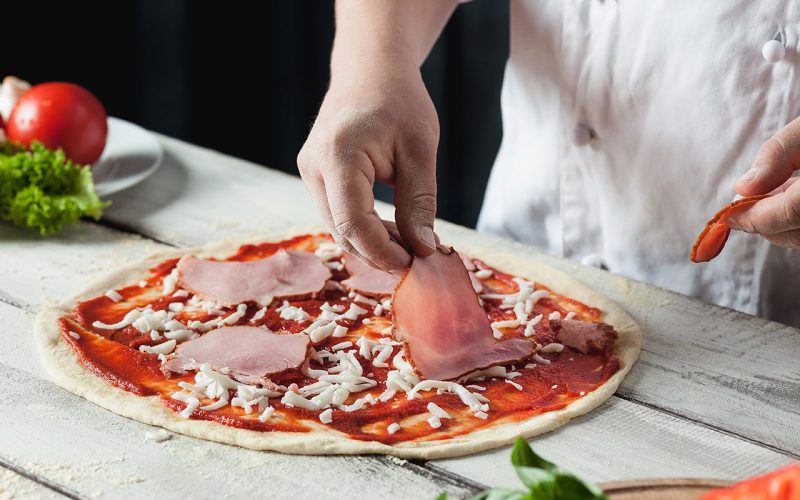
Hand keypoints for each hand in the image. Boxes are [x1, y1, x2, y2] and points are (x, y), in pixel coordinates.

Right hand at [297, 59, 438, 273]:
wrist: (370, 69)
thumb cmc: (399, 101)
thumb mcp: (420, 149)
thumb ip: (419, 202)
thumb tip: (423, 248)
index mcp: (338, 156)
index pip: (353, 224)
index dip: (383, 252)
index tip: (416, 263)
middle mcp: (313, 167)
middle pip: (342, 232)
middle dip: (380, 253)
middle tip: (420, 258)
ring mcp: (309, 172)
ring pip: (338, 228)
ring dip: (373, 243)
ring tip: (412, 242)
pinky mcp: (315, 175)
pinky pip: (337, 214)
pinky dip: (364, 228)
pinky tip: (394, 228)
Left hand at [727, 116, 799, 248]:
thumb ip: (778, 154)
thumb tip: (744, 188)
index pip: (788, 213)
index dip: (753, 218)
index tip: (727, 215)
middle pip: (796, 234)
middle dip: (765, 222)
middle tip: (748, 202)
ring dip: (784, 223)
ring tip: (780, 192)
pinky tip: (797, 197)